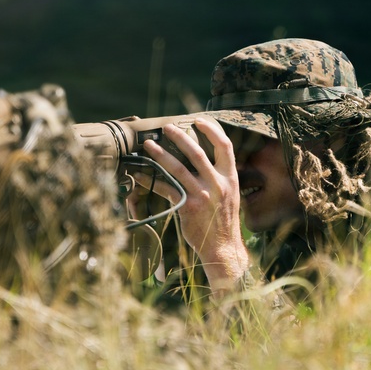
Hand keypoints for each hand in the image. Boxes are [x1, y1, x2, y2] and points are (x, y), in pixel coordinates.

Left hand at [130, 118, 250, 292]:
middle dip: (180, 136)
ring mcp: (202, 195)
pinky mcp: (188, 207)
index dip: (212, 130)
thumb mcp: (231, 196)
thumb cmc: (224, 222)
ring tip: (148, 145)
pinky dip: (151, 180)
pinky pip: (166, 189)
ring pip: (178, 168)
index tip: (198, 121)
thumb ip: (220, 178)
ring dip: (161, 154)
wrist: (223, 249)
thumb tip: (206, 161)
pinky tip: (139, 175)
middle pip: (197, 152)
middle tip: (167, 127)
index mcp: (230, 178)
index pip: (225, 146)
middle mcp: (217, 184)